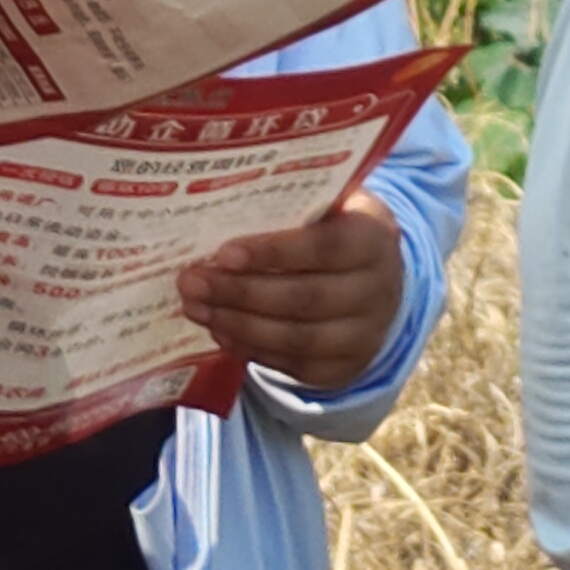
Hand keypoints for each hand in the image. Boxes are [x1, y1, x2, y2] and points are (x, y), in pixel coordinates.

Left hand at [178, 193, 407, 388]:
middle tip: (191, 282)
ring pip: (296, 338)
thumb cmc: (336, 230)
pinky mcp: (343, 369)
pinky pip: (292, 365)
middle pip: (305, 299)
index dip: (274, 252)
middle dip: (240, 293)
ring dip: (238, 324)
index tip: (223, 253)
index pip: (325, 247)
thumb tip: (221, 200)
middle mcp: (378, 291)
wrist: (378, 282)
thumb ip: (292, 203)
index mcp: (374, 238)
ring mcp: (364, 336)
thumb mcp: (330, 205)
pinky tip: (219, 331)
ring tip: (196, 307)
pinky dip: (251, 349)